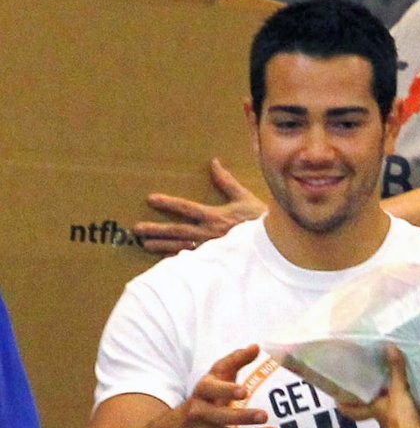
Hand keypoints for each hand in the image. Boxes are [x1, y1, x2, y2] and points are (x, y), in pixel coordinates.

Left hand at [134, 159, 266, 254]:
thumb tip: (214, 163)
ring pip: (181, 248)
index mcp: (214, 217)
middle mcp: (208, 234)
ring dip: (162, 246)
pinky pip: (193, 263)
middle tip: (137, 230)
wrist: (274, 246)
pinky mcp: (215, 262)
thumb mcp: (244, 198)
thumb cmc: (260, 222)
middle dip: (156, 230)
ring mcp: (210, 250)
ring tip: (145, 245)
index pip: (186, 208)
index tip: (151, 199)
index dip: (168, 203)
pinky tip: (165, 264)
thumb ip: (227, 181)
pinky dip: (178, 263)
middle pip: (177, 231)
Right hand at [180, 344, 280, 427]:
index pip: (211, 390)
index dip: (226, 391)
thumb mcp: (218, 374)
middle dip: (242, 417)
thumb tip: (256, 347)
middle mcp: (200, 413)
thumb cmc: (209, 393)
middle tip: (264, 415)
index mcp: (202, 391)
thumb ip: (236, 360)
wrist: (185, 426)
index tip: (244, 391)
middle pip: (220, 418)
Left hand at [338, 346, 419, 427]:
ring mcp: (397, 414)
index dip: (342, 402)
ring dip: (392, 389)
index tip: (335, 393)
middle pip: (371, 400)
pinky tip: (416, 382)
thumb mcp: (398, 392)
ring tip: (393, 369)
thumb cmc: (401, 420)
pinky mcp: (412, 415)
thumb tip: (390, 346)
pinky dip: (411, 394)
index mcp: (373, 407)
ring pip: (390, 399)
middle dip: (369, 389)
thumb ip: (396, 370)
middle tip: (367, 371)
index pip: (351, 407)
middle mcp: (382, 410)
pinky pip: (409, 402)